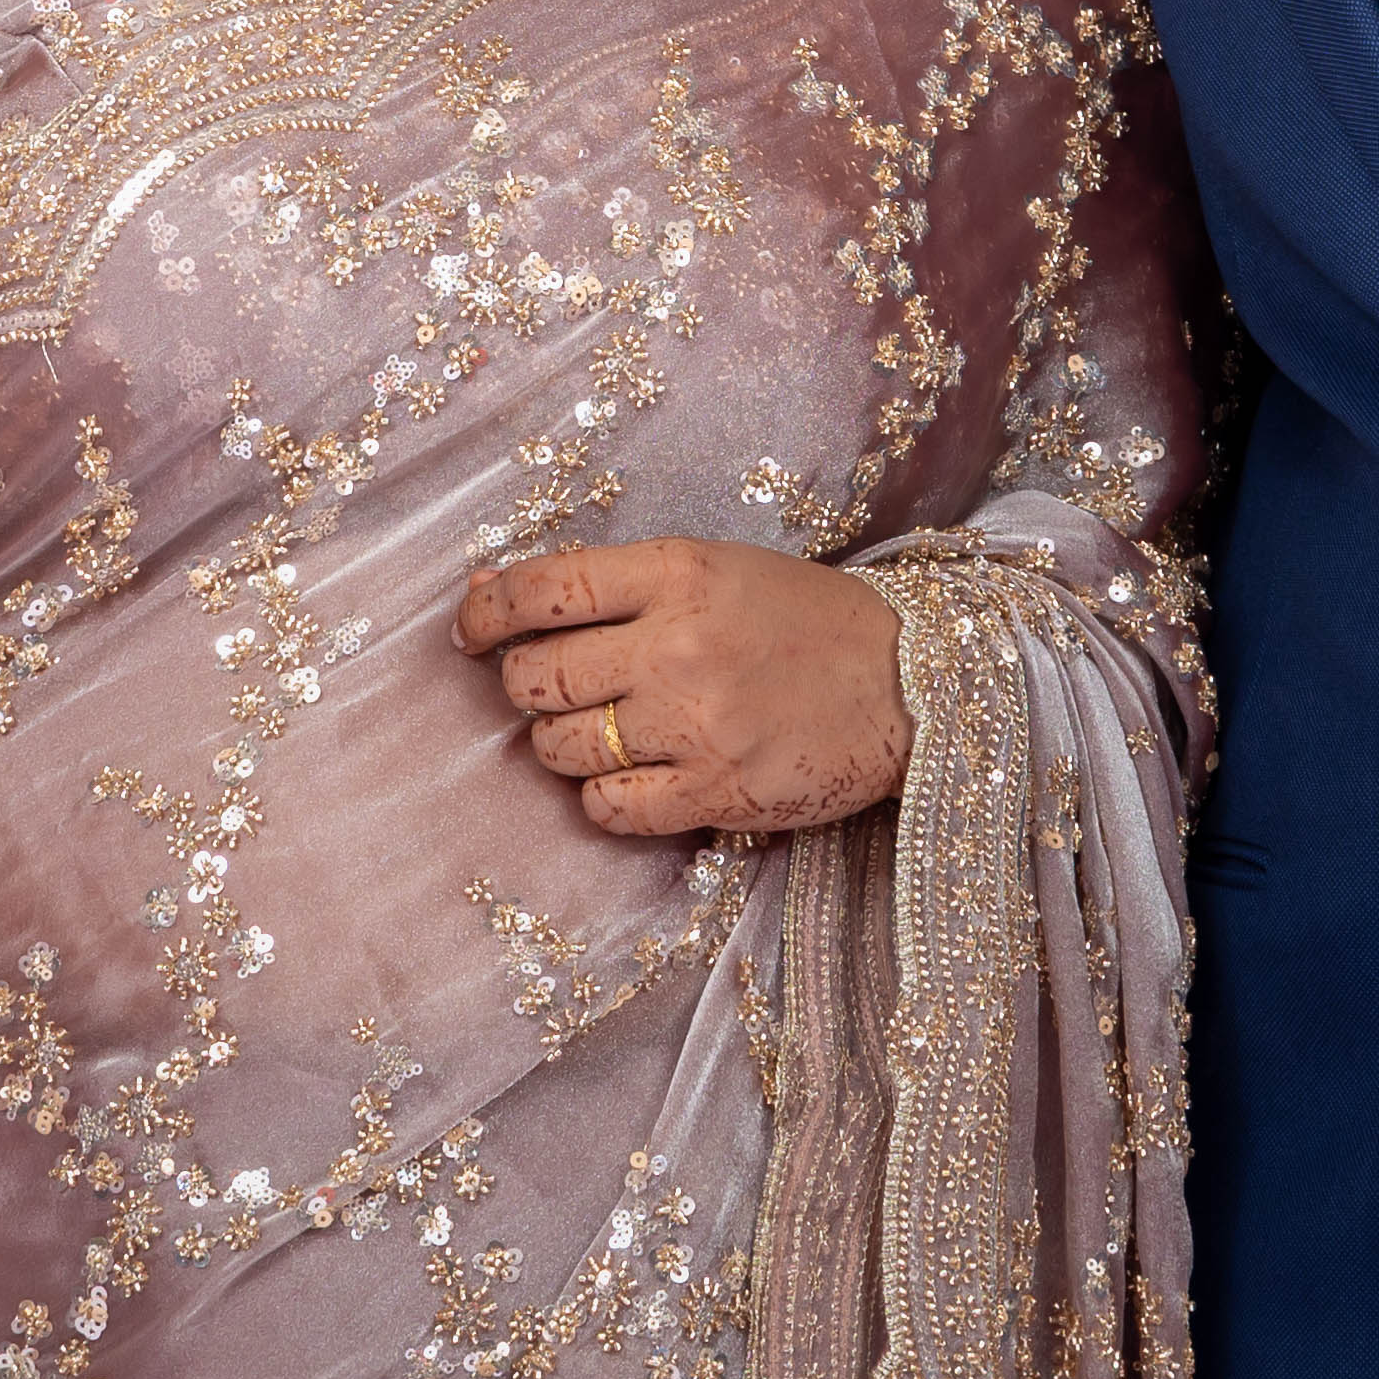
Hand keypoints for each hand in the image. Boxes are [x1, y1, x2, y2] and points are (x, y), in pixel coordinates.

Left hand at [454, 537, 910, 836]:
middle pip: (536, 677)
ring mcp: (698, 725)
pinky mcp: (719, 794)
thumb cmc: (803, 618)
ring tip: (598, 732)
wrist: (909, 682)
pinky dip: (603, 799)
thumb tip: (489, 594)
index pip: (543, 588)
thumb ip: (613, 585)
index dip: (485, 610)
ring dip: (559, 743)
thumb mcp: (713, 569)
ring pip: (561, 748)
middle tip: (549, 686)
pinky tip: (631, 778)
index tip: (469, 628)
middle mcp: (679, 646)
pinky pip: (610, 809)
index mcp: (678, 573)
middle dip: (523, 684)